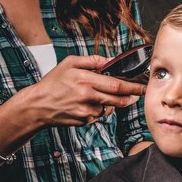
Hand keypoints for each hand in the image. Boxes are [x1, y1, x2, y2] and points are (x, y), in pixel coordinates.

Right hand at [24, 55, 146, 126]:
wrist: (38, 105)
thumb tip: (110, 60)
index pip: (116, 84)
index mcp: (85, 80)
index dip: (133, 86)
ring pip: (109, 108)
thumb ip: (92, 60)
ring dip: (112, 103)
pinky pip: (99, 115)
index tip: (143, 86)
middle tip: (137, 94)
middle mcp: (87, 96)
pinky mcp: (84, 121)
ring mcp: (86, 111)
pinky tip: (88, 104)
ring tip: (100, 95)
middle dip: (130, 96)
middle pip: (118, 99)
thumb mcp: (70, 63)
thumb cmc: (53, 83)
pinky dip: (99, 110)